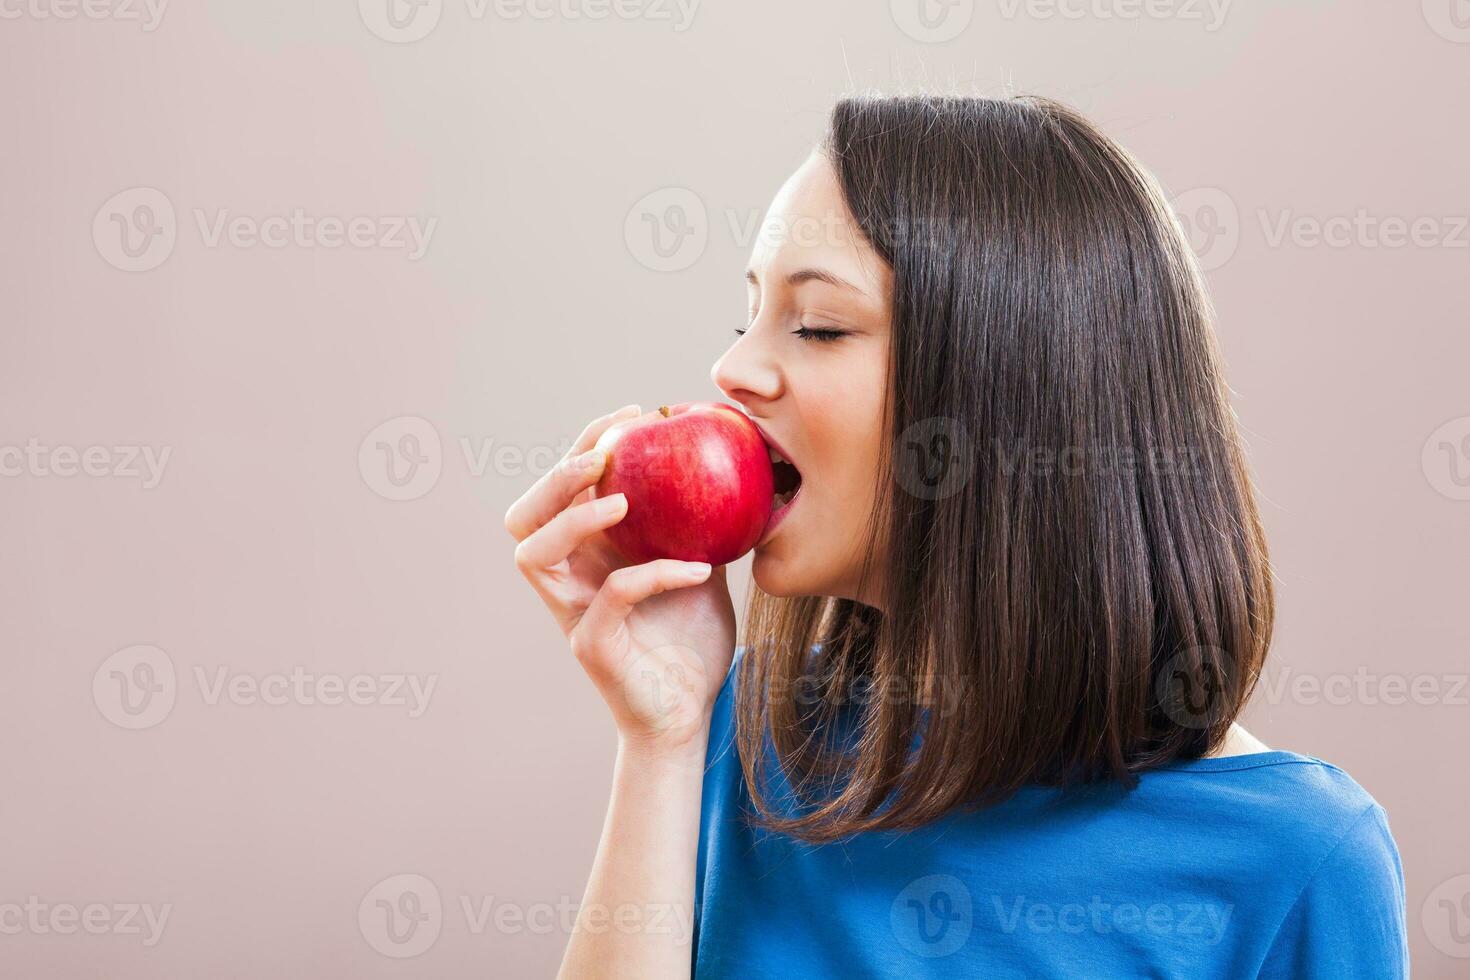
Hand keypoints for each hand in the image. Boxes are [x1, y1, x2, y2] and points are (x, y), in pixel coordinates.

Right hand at [505, 404, 737, 752]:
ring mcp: (573, 612)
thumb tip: (733, 466)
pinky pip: (611, 596)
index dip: (587, 443)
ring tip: (623, 499)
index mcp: (588, 553)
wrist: (691, 713)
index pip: (564, 487)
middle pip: (524, 514)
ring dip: (573, 518)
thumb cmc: (691, 642)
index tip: (633, 417)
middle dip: (557, 474)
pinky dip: (652, 574)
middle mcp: (569, 578)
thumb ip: (701, 522)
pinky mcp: (591, 645)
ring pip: (532, 553)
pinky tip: (698, 569)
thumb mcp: (701, 566)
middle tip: (606, 455)